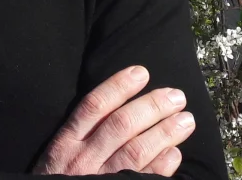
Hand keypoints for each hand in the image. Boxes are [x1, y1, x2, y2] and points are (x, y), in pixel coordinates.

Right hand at [33, 66, 193, 175]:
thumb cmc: (56, 179)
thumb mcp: (57, 154)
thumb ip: (80, 133)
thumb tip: (118, 105)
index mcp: (65, 143)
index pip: (94, 106)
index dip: (118, 87)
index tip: (141, 73)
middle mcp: (82, 159)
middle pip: (121, 125)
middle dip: (152, 107)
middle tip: (177, 97)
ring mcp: (100, 178)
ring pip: (135, 151)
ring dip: (164, 133)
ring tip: (186, 120)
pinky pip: (141, 179)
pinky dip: (160, 165)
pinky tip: (175, 153)